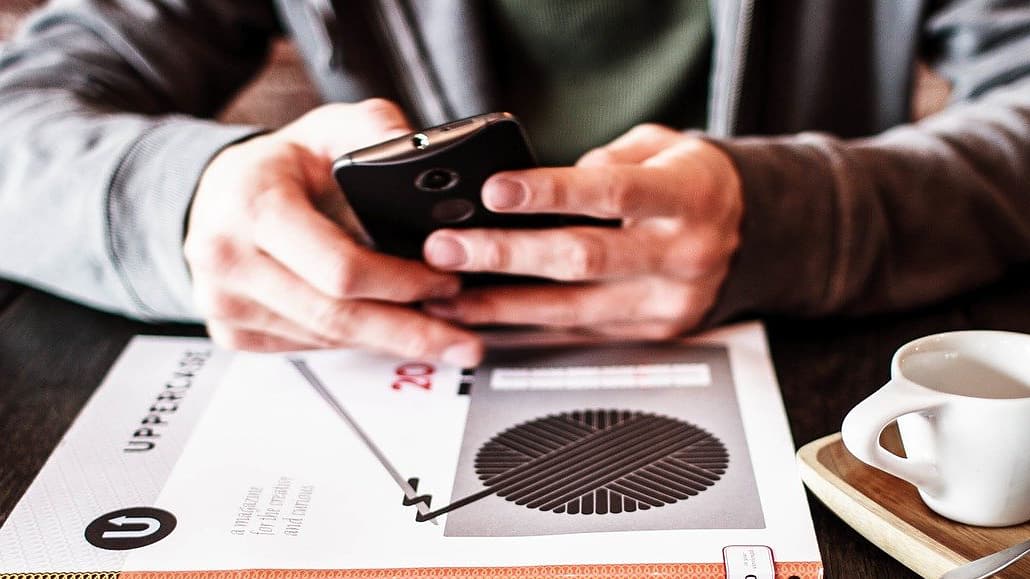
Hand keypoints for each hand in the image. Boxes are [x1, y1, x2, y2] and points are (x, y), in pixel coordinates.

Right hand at [185, 99, 481, 364]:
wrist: (220, 195)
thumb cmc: (279, 165)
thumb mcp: (328, 128)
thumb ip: (376, 129)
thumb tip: (418, 150)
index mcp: (252, 205)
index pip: (339, 267)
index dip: (401, 282)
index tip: (446, 283)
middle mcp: (227, 259)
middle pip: (336, 317)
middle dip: (409, 332)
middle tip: (463, 343)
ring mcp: (224, 302)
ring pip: (326, 338)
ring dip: (387, 340)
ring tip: (439, 336)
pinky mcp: (230, 332)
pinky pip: (308, 347)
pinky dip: (354, 342)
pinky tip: (387, 333)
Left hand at [422, 124, 741, 339]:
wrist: (756, 235)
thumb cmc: (695, 184)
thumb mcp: (664, 147)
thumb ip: (609, 159)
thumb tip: (543, 183)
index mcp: (688, 197)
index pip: (612, 193)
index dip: (550, 193)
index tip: (494, 191)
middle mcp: (682, 254)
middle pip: (584, 260)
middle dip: (506, 255)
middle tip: (448, 249)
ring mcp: (667, 302)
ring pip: (573, 310)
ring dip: (502, 305)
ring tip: (448, 295)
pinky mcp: (652, 332)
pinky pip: (580, 333)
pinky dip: (529, 327)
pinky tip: (487, 319)